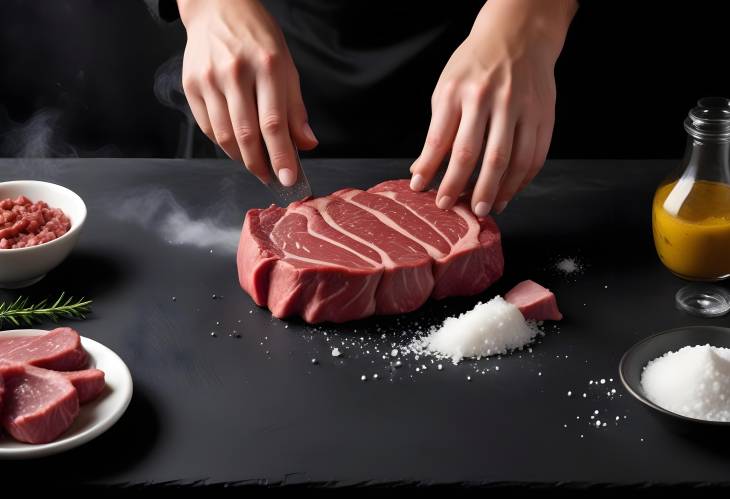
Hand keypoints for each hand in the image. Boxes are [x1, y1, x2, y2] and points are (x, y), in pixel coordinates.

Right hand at [177, 0, 317, 184]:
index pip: (274, 123)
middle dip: (261, 165)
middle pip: (247, 134)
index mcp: (268, 66)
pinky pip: (208, 127)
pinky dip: (224, 143)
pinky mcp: (191, 84)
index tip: (289, 179)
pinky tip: (236, 145)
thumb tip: (306, 144)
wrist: (218, 8)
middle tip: (271, 178)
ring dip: (242, 158)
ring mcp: (210, 79)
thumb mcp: (287, 66)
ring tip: (256, 163)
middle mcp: (236, 72)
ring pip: (225, 135)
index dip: (282, 156)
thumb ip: (296, 108)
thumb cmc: (258, 38)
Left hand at [409, 0, 575, 214]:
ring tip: (485, 208)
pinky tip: (509, 192)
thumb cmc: (475, 67)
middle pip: (475, 153)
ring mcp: (520, 106)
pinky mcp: (543, 115)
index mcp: (459, 91)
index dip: (430, 168)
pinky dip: (521, 180)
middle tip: (453, 207)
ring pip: (509, 160)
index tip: (422, 190)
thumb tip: (422, 171)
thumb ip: (437, 129)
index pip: (441, 138)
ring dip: (496, 190)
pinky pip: (534, 156)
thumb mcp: (446, 89)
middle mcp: (490, 98)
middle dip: (461, 186)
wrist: (518, 36)